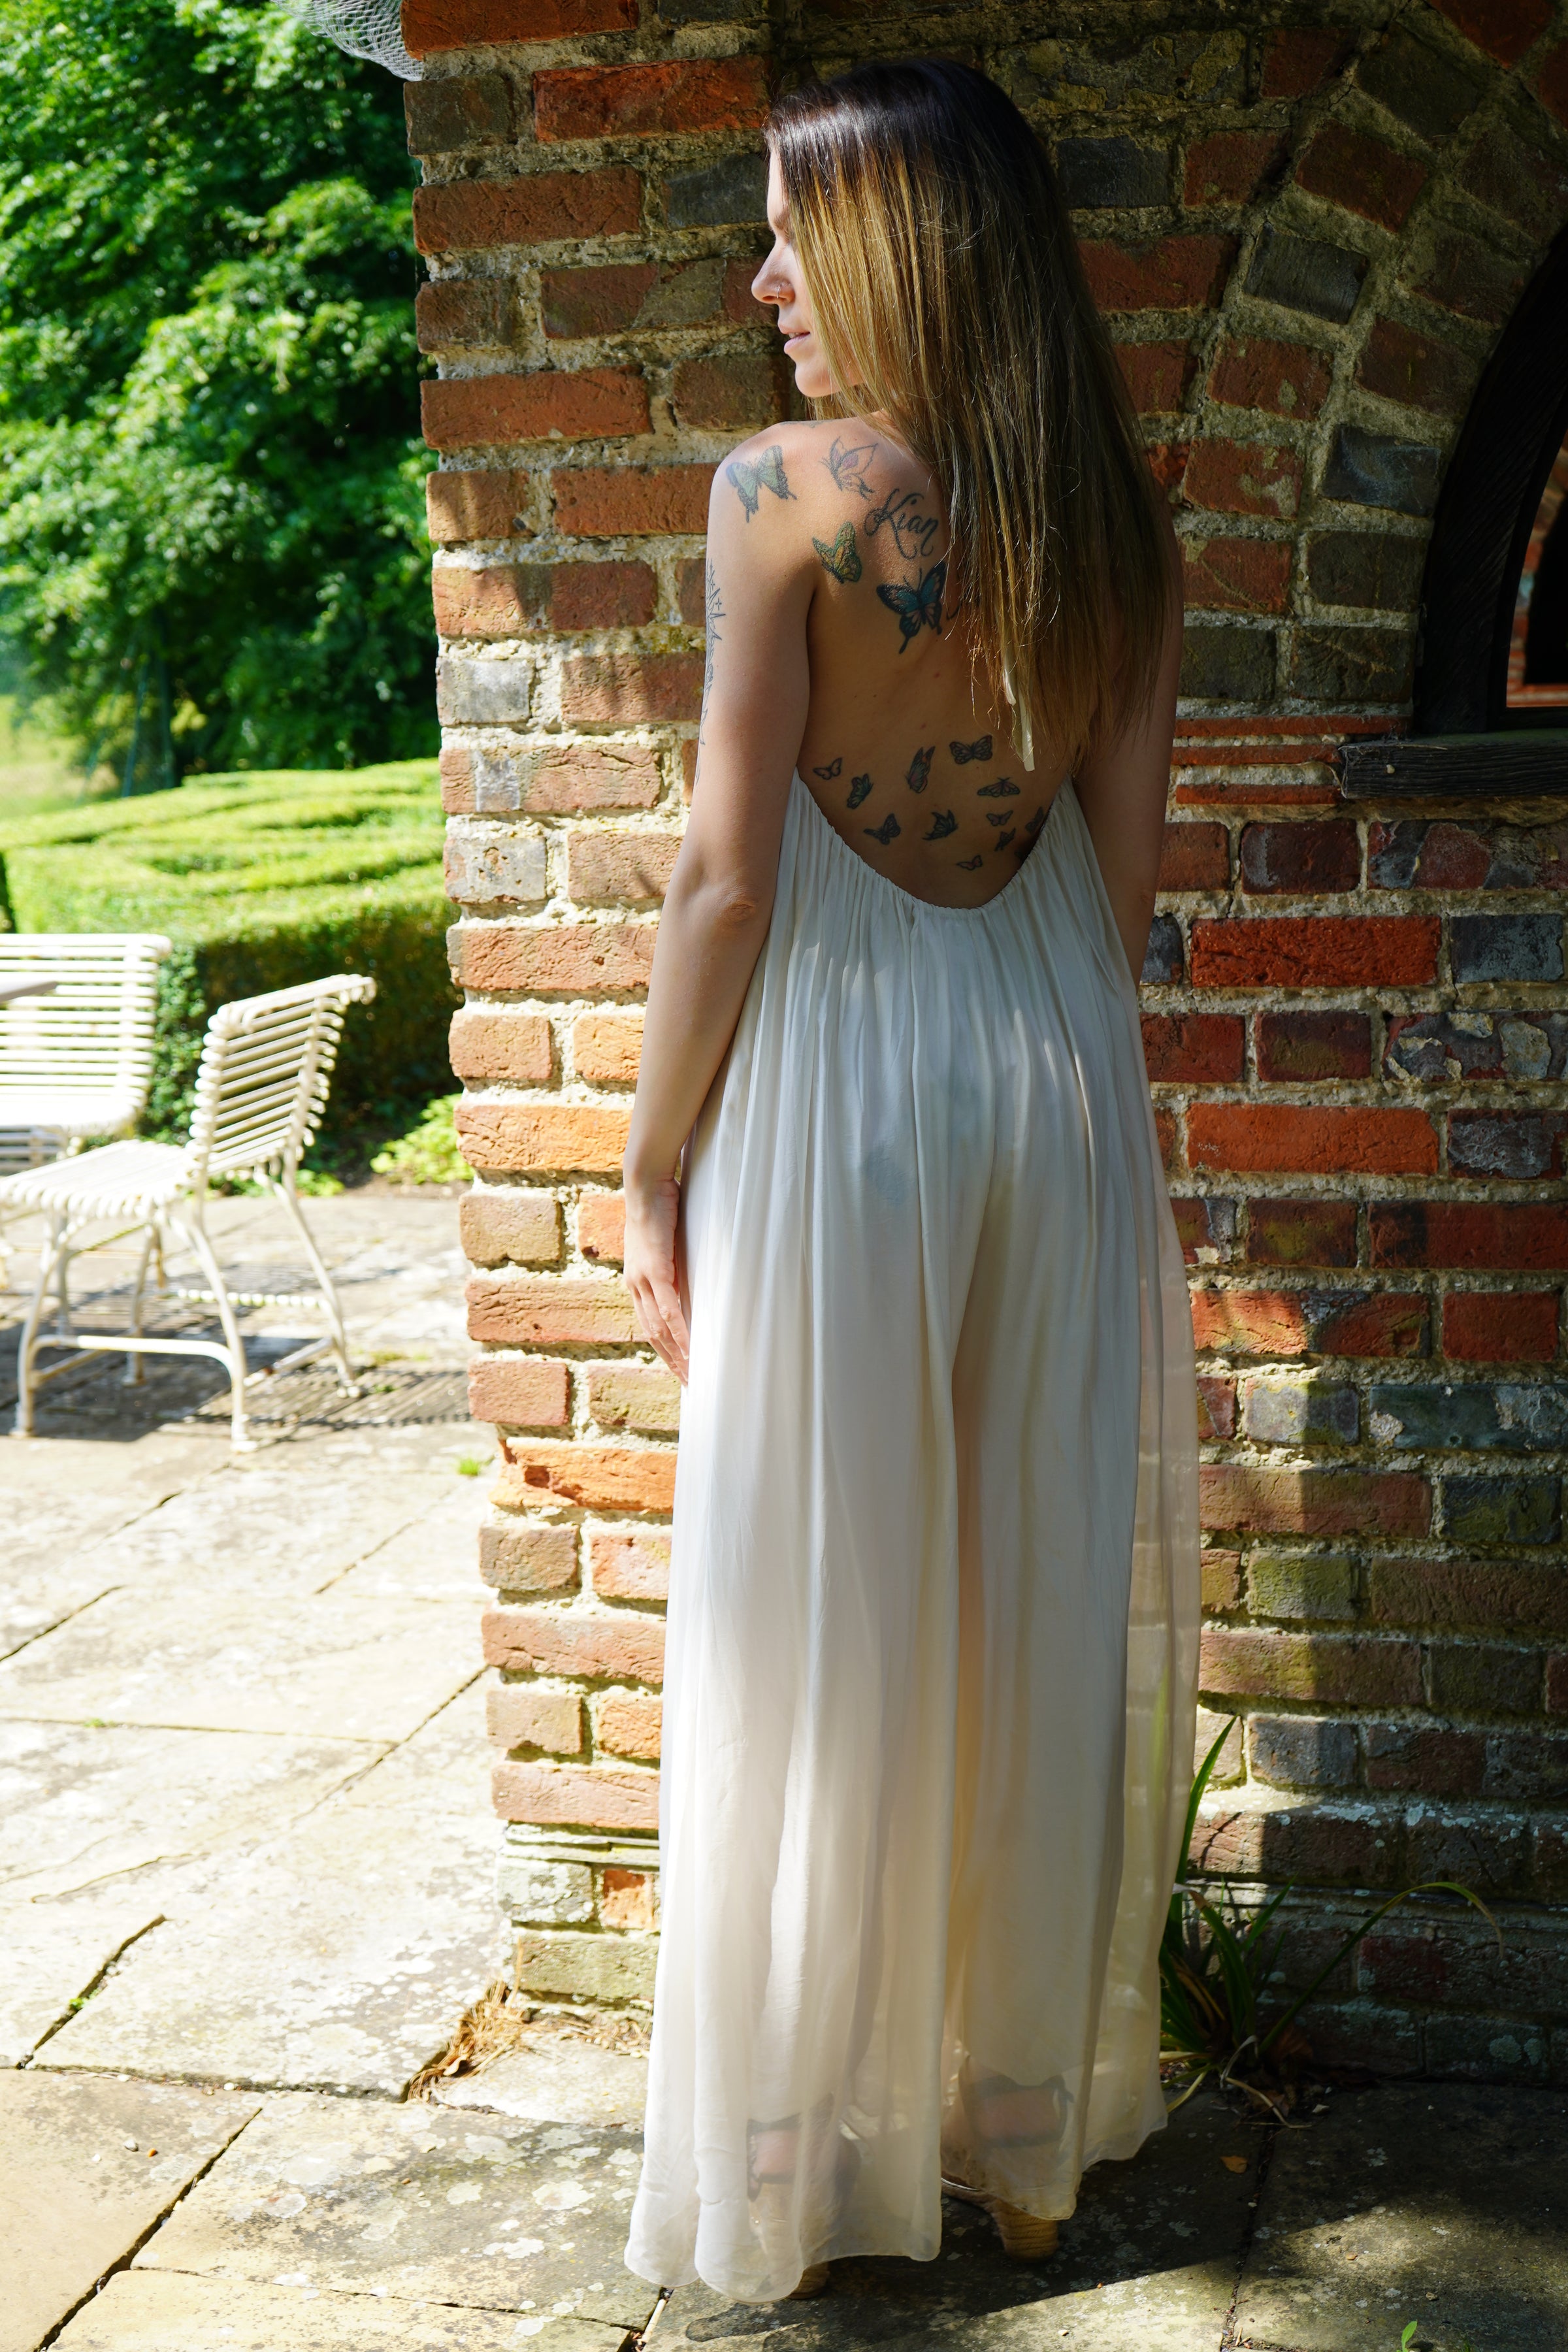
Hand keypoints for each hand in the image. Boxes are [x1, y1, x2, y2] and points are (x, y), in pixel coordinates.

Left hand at [623, 1175, 690, 1384]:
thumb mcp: (666, 1242)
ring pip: (659, 1328)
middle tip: (690, 1382)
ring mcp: (643, 1279)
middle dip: (671, 1361)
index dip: (663, 1349)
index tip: (680, 1367)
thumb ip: (675, 1263)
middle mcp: (634, 1285)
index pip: (649, 1324)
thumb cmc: (660, 1207)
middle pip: (652, 1334)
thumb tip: (692, 1277)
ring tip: (694, 1374)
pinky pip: (669, 1310)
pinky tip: (691, 1349)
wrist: (646, 1183)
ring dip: (677, 1354)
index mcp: (635, 1280)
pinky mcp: (656, 1270)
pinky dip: (680, 1332)